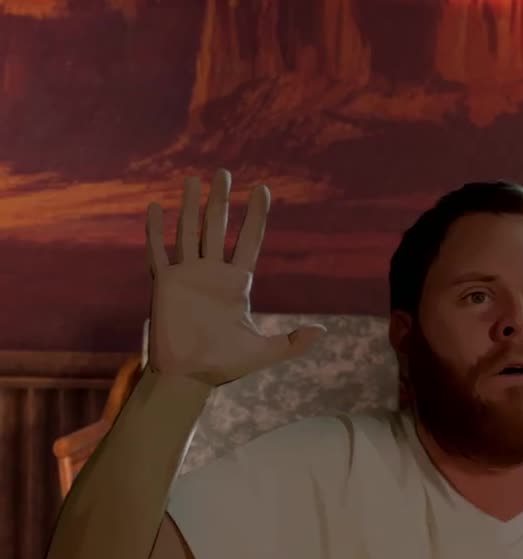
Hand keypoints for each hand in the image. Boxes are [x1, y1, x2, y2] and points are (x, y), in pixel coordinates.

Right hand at [145, 170, 324, 385]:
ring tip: (194, 180)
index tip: (262, 190)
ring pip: (188, 231)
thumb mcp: (265, 351)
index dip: (256, 216)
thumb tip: (322, 332)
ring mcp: (186, 276)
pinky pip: (158, 252)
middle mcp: (211, 273)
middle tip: (224, 172)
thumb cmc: (224, 365)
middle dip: (221, 200)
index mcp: (236, 283)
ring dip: (190, 206)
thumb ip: (293, 342)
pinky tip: (155, 208)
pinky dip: (155, 230)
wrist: (190, 376)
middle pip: (217, 227)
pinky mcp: (164, 285)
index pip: (249, 240)